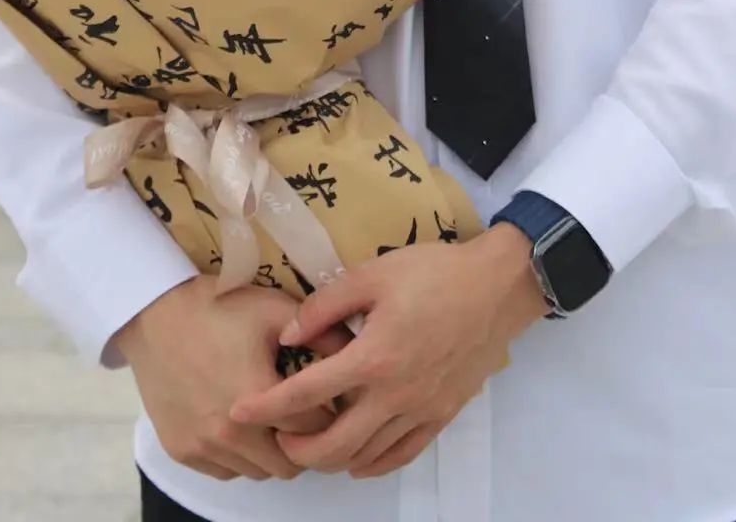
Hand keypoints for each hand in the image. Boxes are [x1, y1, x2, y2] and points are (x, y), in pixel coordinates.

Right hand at [116, 276, 345, 483]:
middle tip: (304, 414)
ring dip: (271, 452)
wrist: (154, 313)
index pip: (314, 428)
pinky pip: (226, 471)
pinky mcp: (181, 451)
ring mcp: (202, 446)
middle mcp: (228, 432)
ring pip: (257, 472)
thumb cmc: (218, 307)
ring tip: (273, 418)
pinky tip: (241, 424)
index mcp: (256, 396)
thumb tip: (359, 349)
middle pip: (288, 464)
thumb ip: (322, 331)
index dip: (331, 414)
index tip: (333, 400)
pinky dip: (239, 457)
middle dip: (304, 442)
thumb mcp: (273, 309)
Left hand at [231, 227, 544, 478]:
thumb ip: (326, 306)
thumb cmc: (434, 272)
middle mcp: (395, 395)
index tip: (240, 410)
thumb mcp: (373, 273)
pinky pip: (400, 455)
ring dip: (330, 457)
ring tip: (311, 438)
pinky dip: (372, 464)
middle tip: (277, 433)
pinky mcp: (441, 416)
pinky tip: (356, 458)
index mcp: (373, 357)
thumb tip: (290, 334)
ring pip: (365, 457)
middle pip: (333, 446)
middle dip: (296, 448)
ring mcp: (420, 411)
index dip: (267, 406)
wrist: (495, 287)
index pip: (307, 394)